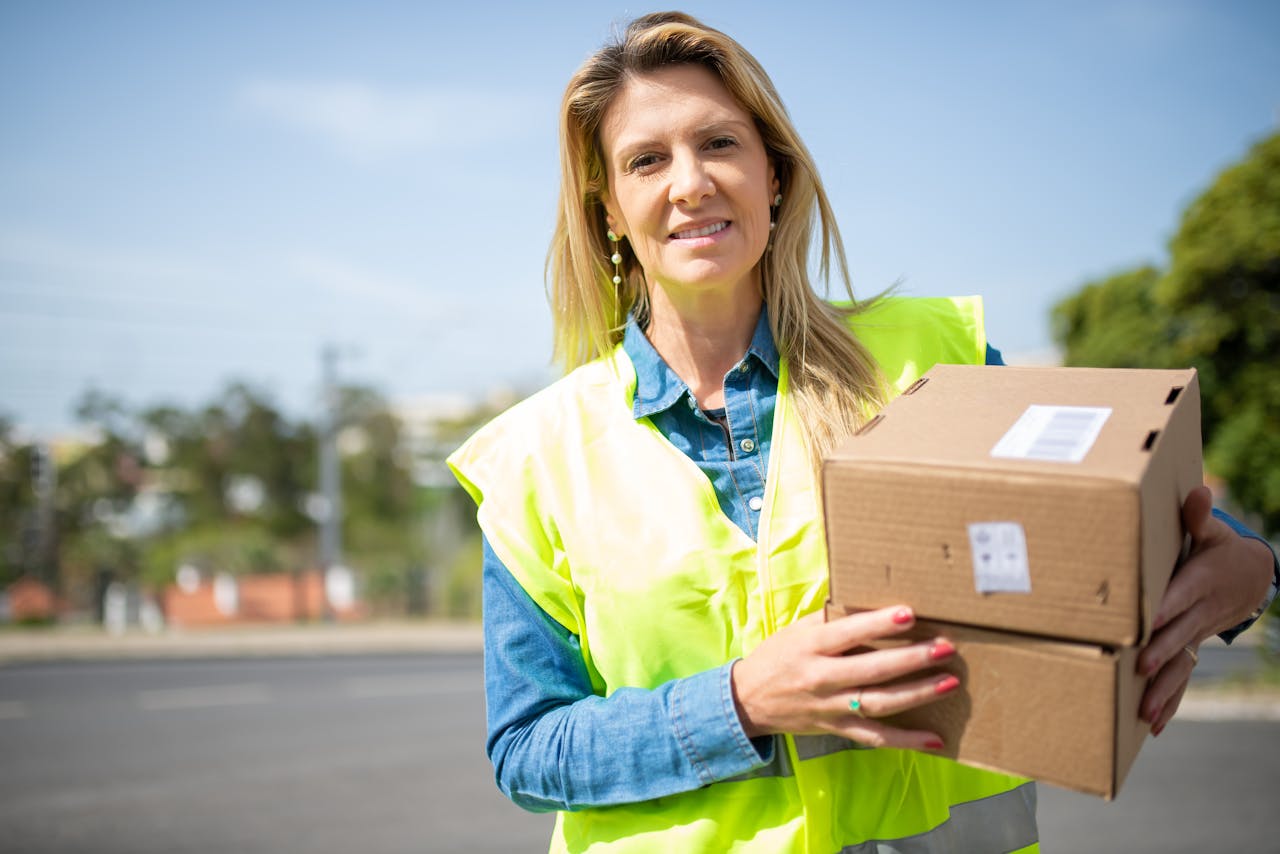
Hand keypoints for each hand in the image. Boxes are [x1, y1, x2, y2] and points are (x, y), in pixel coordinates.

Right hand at [730, 606, 958, 751]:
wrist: (748, 700)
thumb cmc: (778, 656)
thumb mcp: (797, 630)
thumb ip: (831, 620)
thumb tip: (873, 605)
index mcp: (810, 647)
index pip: (848, 633)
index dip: (879, 624)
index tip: (909, 614)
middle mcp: (821, 678)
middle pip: (872, 670)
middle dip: (911, 659)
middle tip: (944, 648)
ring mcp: (830, 707)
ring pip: (879, 704)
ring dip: (918, 694)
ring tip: (949, 683)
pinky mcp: (836, 729)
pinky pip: (875, 738)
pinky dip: (907, 741)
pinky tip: (936, 739)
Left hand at [1137, 485, 1274, 733]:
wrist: (1252, 578)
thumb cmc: (1219, 549)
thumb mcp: (1212, 531)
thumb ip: (1199, 517)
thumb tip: (1199, 491)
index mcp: (1199, 581)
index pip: (1179, 595)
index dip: (1164, 608)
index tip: (1145, 622)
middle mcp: (1199, 612)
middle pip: (1178, 634)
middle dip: (1161, 653)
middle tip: (1141, 670)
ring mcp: (1197, 633)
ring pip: (1181, 663)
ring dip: (1164, 689)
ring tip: (1144, 713)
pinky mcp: (1192, 646)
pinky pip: (1183, 676)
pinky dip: (1171, 700)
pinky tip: (1153, 725)